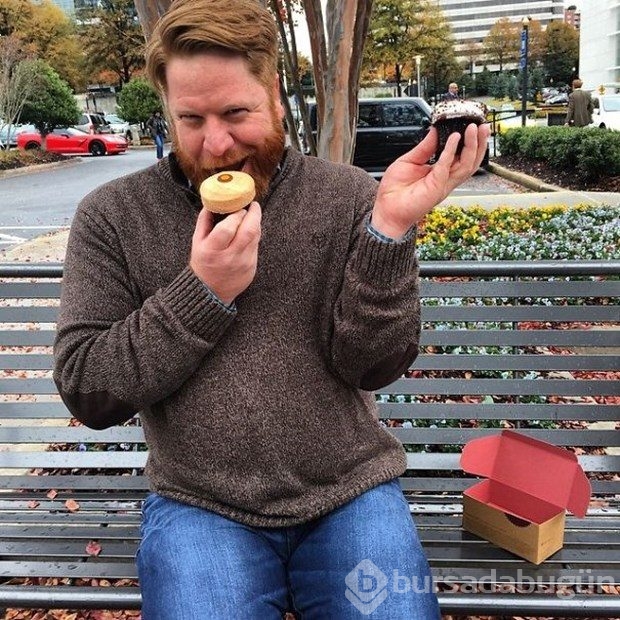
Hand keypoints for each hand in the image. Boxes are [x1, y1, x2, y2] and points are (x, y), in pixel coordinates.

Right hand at [189, 203, 261, 304]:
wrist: (211, 292)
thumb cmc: (203, 264)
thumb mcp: (197, 243)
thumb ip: (204, 221)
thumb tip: (212, 202)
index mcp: (213, 250)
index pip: (228, 228)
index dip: (236, 215)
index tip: (238, 208)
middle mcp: (229, 257)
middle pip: (248, 231)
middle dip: (254, 214)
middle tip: (253, 205)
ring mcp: (243, 264)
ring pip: (256, 238)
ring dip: (256, 224)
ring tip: (252, 216)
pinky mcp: (252, 268)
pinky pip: (256, 247)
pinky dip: (254, 236)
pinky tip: (249, 232)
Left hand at [370, 122, 489, 238]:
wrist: (387, 209)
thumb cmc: (395, 190)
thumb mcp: (409, 160)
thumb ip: (425, 147)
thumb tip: (435, 131)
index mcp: (440, 172)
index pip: (461, 156)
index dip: (469, 142)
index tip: (472, 126)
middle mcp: (445, 179)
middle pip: (470, 160)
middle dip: (479, 143)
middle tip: (482, 126)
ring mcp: (443, 184)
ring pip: (466, 164)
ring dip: (472, 146)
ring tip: (473, 129)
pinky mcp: (436, 187)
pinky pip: (447, 166)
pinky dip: (451, 151)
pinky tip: (454, 138)